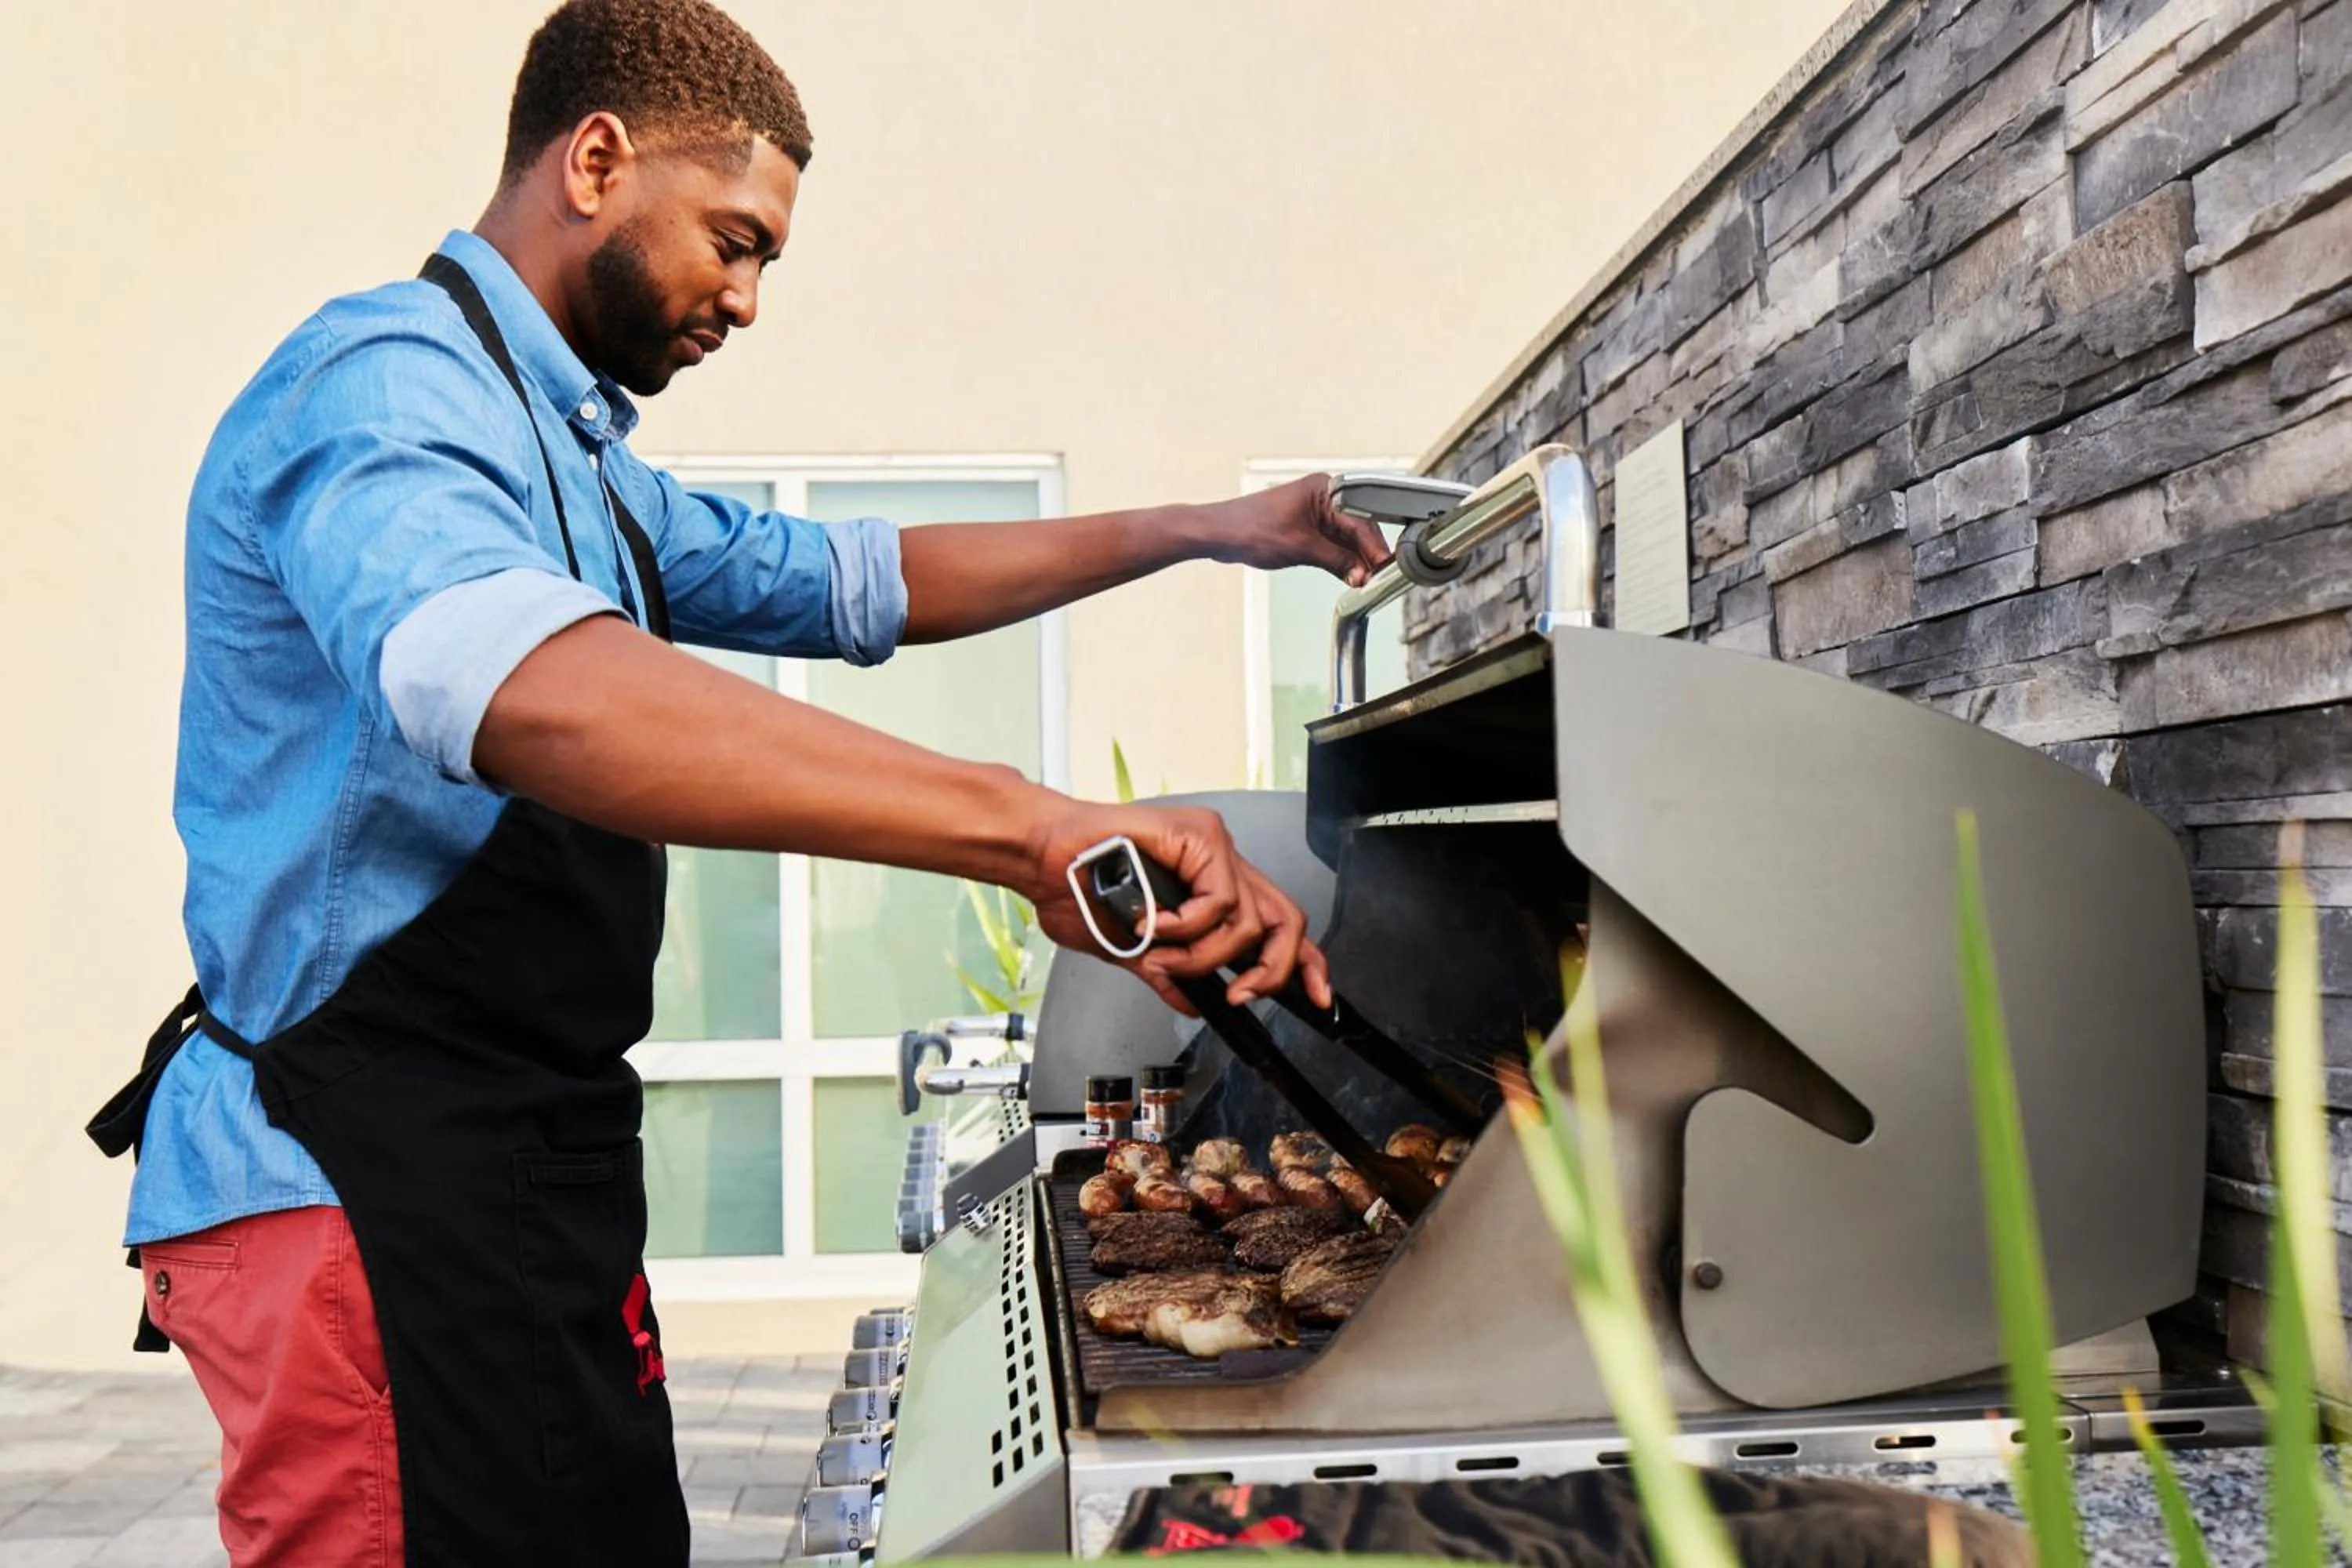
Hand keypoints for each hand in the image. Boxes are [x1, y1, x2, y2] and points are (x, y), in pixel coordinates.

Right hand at [1021, 799, 1331, 1014]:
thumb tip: (1192, 1002)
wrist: (1041, 858)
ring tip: (1162, 955)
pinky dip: (1188, 927)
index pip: (1277, 927)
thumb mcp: (1130, 950)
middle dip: (1273, 969)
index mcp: (1210, 889)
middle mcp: (1220, 866)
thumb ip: (1167, 972)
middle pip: (1287, 920)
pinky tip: (1155, 926)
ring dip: (1204, 956)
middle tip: (1239, 995)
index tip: (1319, 1000)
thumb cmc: (1073, 890)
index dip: (1305, 964)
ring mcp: (1214, 849)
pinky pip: (1220, 900)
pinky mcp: (1201, 836)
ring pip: (1250, 920)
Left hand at [1203, 474, 1392, 587]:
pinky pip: (1332, 544)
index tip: (1384, 567)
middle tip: (1377, 578)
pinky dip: (1340, 560)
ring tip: (1365, 580)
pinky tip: (1350, 575)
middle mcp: (1324, 497)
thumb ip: (1336, 561)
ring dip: (1354, 559)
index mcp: (1325, 489)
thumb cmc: (1250, 528)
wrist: (1218, 534)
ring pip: (1346, 538)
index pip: (1360, 519)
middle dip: (1366, 554)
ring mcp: (1315, 512)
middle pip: (1357, 528)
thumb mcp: (1301, 547)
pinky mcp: (1307, 528)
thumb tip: (1361, 574)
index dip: (1373, 546)